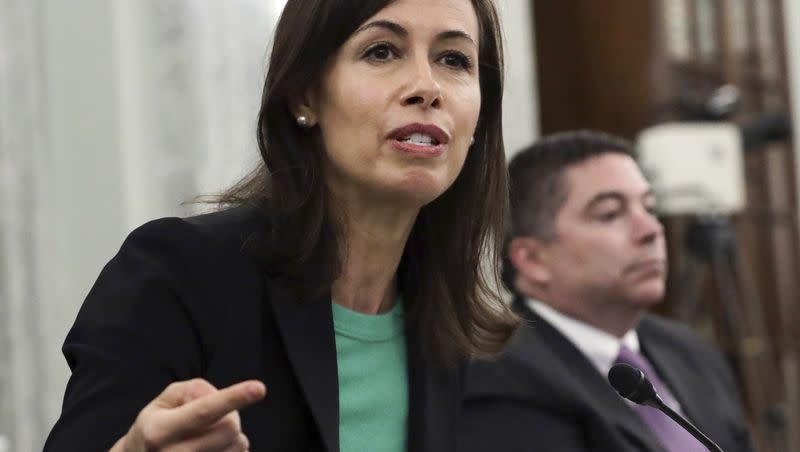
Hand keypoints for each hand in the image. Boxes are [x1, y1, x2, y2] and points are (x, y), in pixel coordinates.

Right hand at [110, 378, 265, 451]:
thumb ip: (195, 390)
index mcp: (160, 430)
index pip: (205, 411)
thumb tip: (221, 398)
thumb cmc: (157, 425)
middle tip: (215, 419)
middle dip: (231, 417)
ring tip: (212, 436)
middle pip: (229, 428)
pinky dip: (234, 451)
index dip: (234, 398)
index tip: (259, 388)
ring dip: (234, 437)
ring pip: (237, 447)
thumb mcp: (166, 399)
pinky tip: (217, 448)